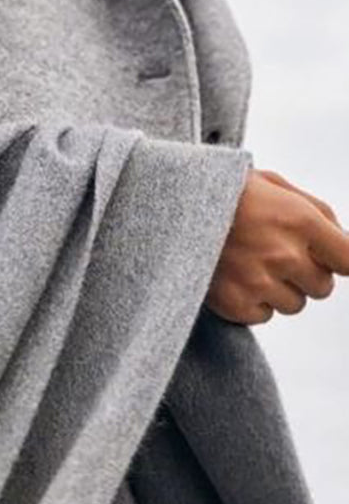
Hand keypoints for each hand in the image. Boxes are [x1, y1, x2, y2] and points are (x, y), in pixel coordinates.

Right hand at [204, 168, 348, 324]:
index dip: (344, 263)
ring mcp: (258, 283)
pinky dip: (253, 302)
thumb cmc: (230, 194)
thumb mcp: (278, 187)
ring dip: (281, 290)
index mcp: (301, 222)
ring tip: (254, 265)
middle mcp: (284, 255)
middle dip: (308, 274)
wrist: (173, 208)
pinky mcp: (235, 304)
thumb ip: (319, 215)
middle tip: (281, 257)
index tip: (336, 262)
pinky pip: (263, 316)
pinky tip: (237, 278)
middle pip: (323, 288)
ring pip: (294, 305)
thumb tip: (345, 244)